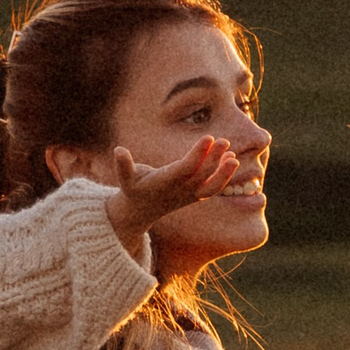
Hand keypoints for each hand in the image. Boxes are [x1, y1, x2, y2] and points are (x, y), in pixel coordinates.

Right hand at [101, 137, 238, 250]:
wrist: (141, 211)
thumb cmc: (133, 189)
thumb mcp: (125, 178)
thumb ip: (123, 166)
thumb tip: (118, 150)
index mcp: (166, 183)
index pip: (186, 168)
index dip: (198, 154)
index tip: (209, 138)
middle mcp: (181, 190)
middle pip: (203, 175)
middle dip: (214, 158)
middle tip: (224, 140)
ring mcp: (190, 195)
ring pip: (212, 185)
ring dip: (224, 170)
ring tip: (231, 152)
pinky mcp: (196, 195)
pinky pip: (214, 187)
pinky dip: (223, 174)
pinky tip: (231, 158)